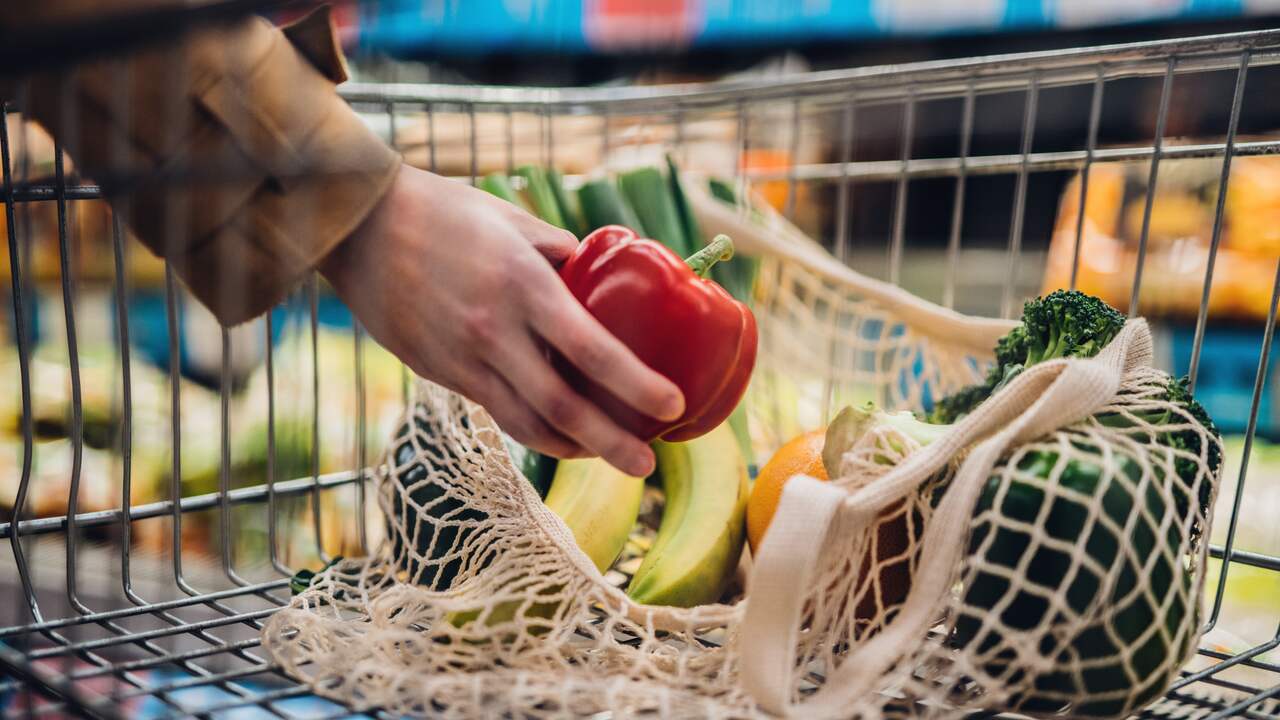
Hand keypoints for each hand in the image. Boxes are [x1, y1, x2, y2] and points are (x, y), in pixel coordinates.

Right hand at [319, 164, 683, 476]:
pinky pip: (496, 412)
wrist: (359, 226)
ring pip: (527, 424)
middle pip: (562, 407)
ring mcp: (463, 358)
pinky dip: (534, 430)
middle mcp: (494, 331)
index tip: (672, 405)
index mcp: (523, 285)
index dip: (635, 384)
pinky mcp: (439, 372)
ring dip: (573, 448)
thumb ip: (560, 253)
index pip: (592, 350)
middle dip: (611, 444)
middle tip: (647, 466)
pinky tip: (560, 435)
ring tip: (609, 455)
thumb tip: (599, 277)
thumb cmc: (444, 211)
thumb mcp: (513, 219)